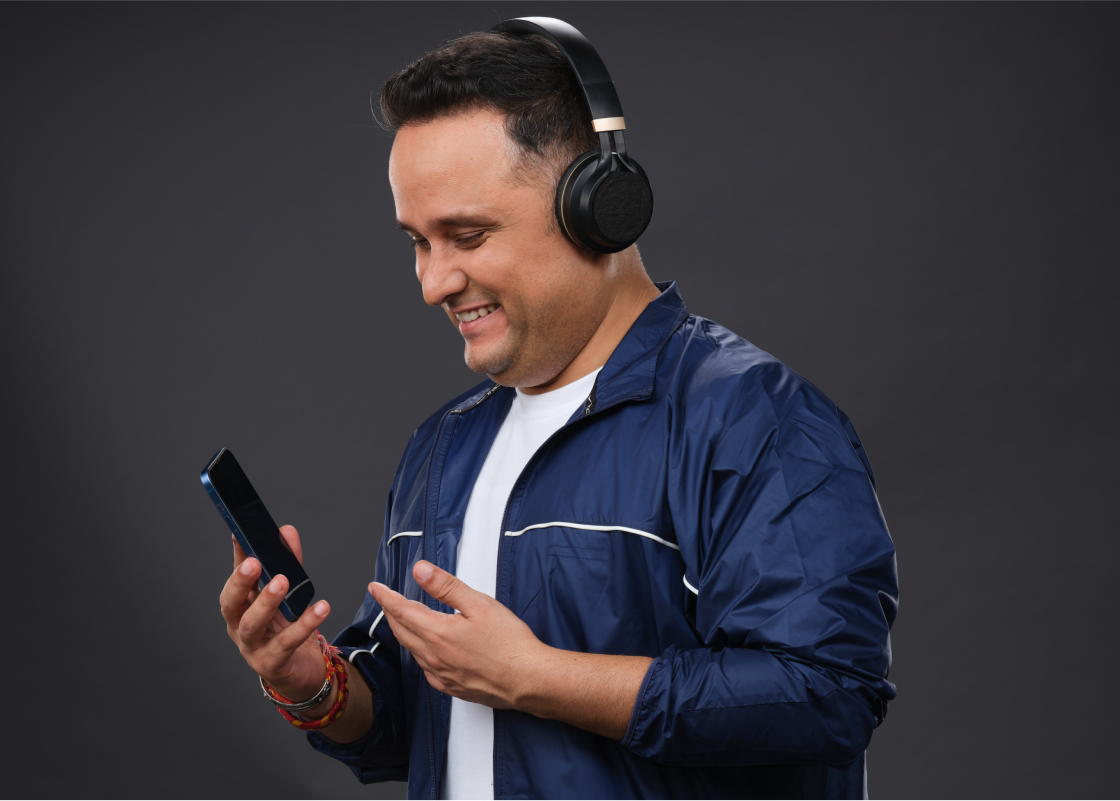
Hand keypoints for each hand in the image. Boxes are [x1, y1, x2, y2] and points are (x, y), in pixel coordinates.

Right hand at [218, 525, 331, 701]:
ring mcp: (252, 647)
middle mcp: (239, 626)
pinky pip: (286, 643)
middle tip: (254, 562)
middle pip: (230, 604)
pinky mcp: (272, 664)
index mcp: (240, 607)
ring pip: (251, 625)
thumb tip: (286, 531)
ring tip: (282, 582)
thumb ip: (289, 563)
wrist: (301, 672)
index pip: (235, 578)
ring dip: (266, 602)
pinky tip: (321, 608)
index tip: (240, 533)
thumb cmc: (287, 629)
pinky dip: (304, 625)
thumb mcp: (289, 594)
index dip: (237, 557)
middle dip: (240, 582)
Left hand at [369, 561, 548, 708]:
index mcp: (437, 633)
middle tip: (385, 599)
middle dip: (390, 612)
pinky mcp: (450, 687)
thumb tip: (420, 570)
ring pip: (412, 650)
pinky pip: (424, 667)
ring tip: (403, 618)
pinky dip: (418, 652)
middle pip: (401, 631)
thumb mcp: (479, 604)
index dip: (386, 596)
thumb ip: (446, 586)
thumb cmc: (510, 643)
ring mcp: (440, 675)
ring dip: (403, 631)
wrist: (528, 679)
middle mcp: (433, 657)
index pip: (401, 610)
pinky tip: (426, 647)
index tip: (375, 587)